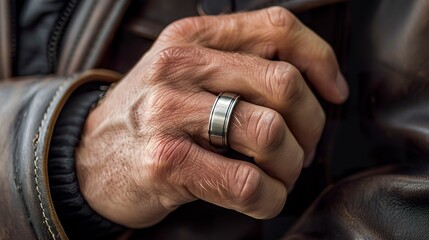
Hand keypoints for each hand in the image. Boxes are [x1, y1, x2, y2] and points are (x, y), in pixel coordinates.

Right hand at [75, 7, 347, 227]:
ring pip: (270, 133)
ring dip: (290, 165)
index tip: (333, 93)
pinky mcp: (166, 161)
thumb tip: (316, 85)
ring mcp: (169, 113)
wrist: (89, 157)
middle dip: (311, 125)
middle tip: (301, 147)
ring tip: (278, 174)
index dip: (320, 59)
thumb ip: (241, 67)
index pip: (277, 28)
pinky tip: (260, 197)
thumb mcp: (187, 74)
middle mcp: (180, 67)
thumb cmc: (152, 117)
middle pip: (283, 85)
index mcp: (193, 39)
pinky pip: (247, 182)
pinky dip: (269, 197)